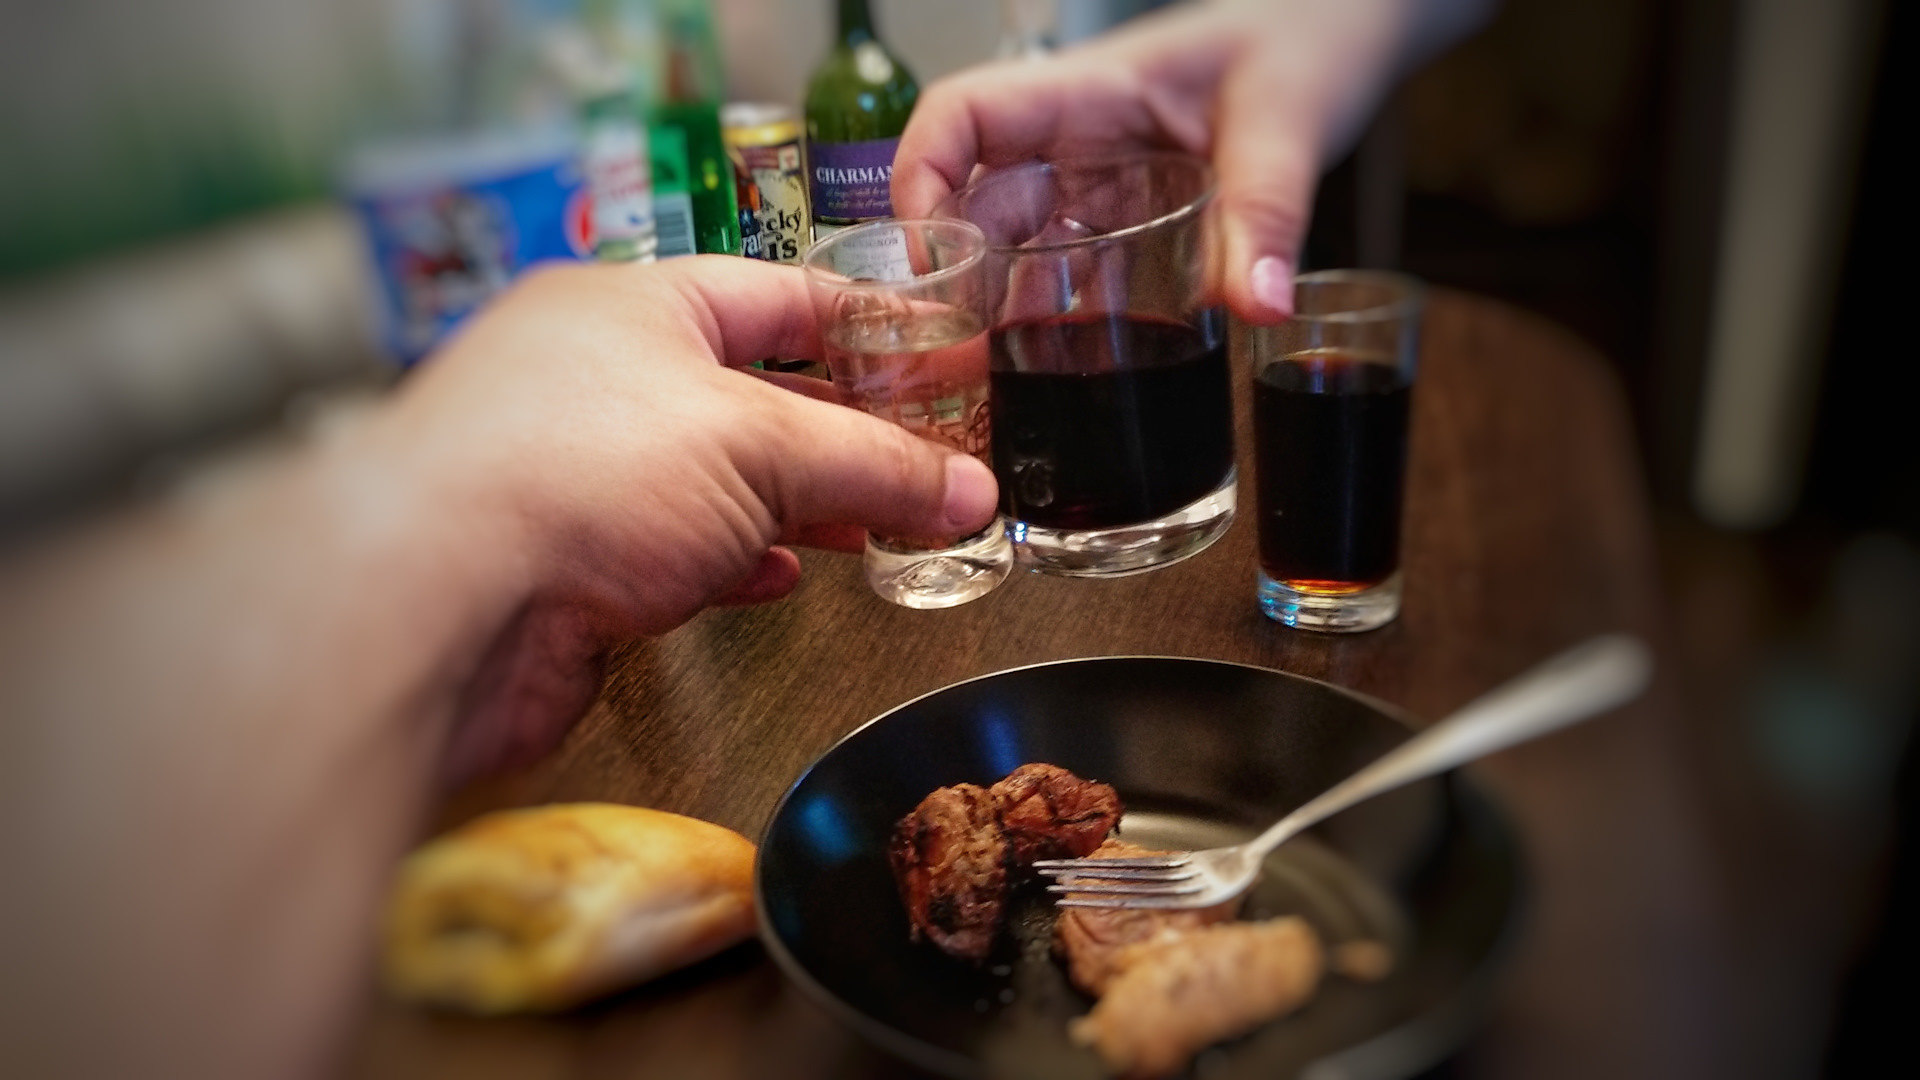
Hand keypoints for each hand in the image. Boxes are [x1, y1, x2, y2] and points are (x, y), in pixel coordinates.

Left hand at [379, 256, 998, 780]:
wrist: (435, 602)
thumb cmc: (574, 473)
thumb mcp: (759, 445)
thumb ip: (873, 465)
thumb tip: (966, 489)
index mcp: (635, 303)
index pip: (776, 296)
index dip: (863, 325)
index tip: (932, 354)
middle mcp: (599, 376)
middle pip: (751, 392)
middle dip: (841, 431)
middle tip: (922, 456)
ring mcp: (578, 469)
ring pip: (715, 476)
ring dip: (798, 504)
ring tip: (879, 524)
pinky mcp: (568, 557)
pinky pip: (675, 547)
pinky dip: (738, 559)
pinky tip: (781, 574)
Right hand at [892, 0, 1487, 323]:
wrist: (1341, 38)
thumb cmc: (1304, 45)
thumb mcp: (1288, 126)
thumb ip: (1267, 215)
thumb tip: (1258, 308)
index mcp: (1085, 92)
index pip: (961, 118)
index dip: (920, 179)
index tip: (927, 260)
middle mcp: (1072, 140)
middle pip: (972, 201)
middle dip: (953, 276)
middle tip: (957, 358)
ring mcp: (1094, 184)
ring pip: (1015, 247)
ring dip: (1000, 309)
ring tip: (993, 380)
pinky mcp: (1125, 222)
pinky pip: (1071, 273)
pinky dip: (1056, 320)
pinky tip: (1060, 373)